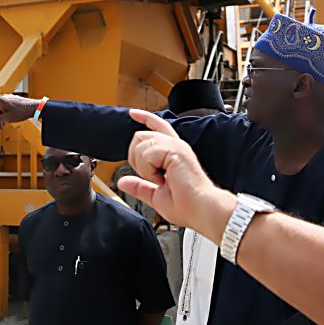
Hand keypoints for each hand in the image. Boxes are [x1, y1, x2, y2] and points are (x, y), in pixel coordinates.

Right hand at [0, 87, 38, 128]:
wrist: (35, 108)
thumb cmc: (22, 111)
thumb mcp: (7, 118)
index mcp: (0, 100)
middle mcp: (3, 98)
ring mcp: (8, 100)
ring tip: (0, 128)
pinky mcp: (12, 102)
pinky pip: (4, 108)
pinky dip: (3, 115)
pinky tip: (5, 122)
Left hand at [116, 109, 225, 231]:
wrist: (201, 211)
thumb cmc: (187, 205)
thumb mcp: (155, 195)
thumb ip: (139, 187)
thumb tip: (122, 182)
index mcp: (173, 152)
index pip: (158, 126)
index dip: (144, 117)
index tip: (132, 113)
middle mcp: (175, 145)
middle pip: (140, 135)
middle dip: (135, 158)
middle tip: (150, 177)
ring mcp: (176, 146)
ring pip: (141, 143)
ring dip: (143, 166)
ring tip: (159, 180)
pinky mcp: (175, 150)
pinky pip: (147, 154)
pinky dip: (148, 170)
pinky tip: (162, 179)